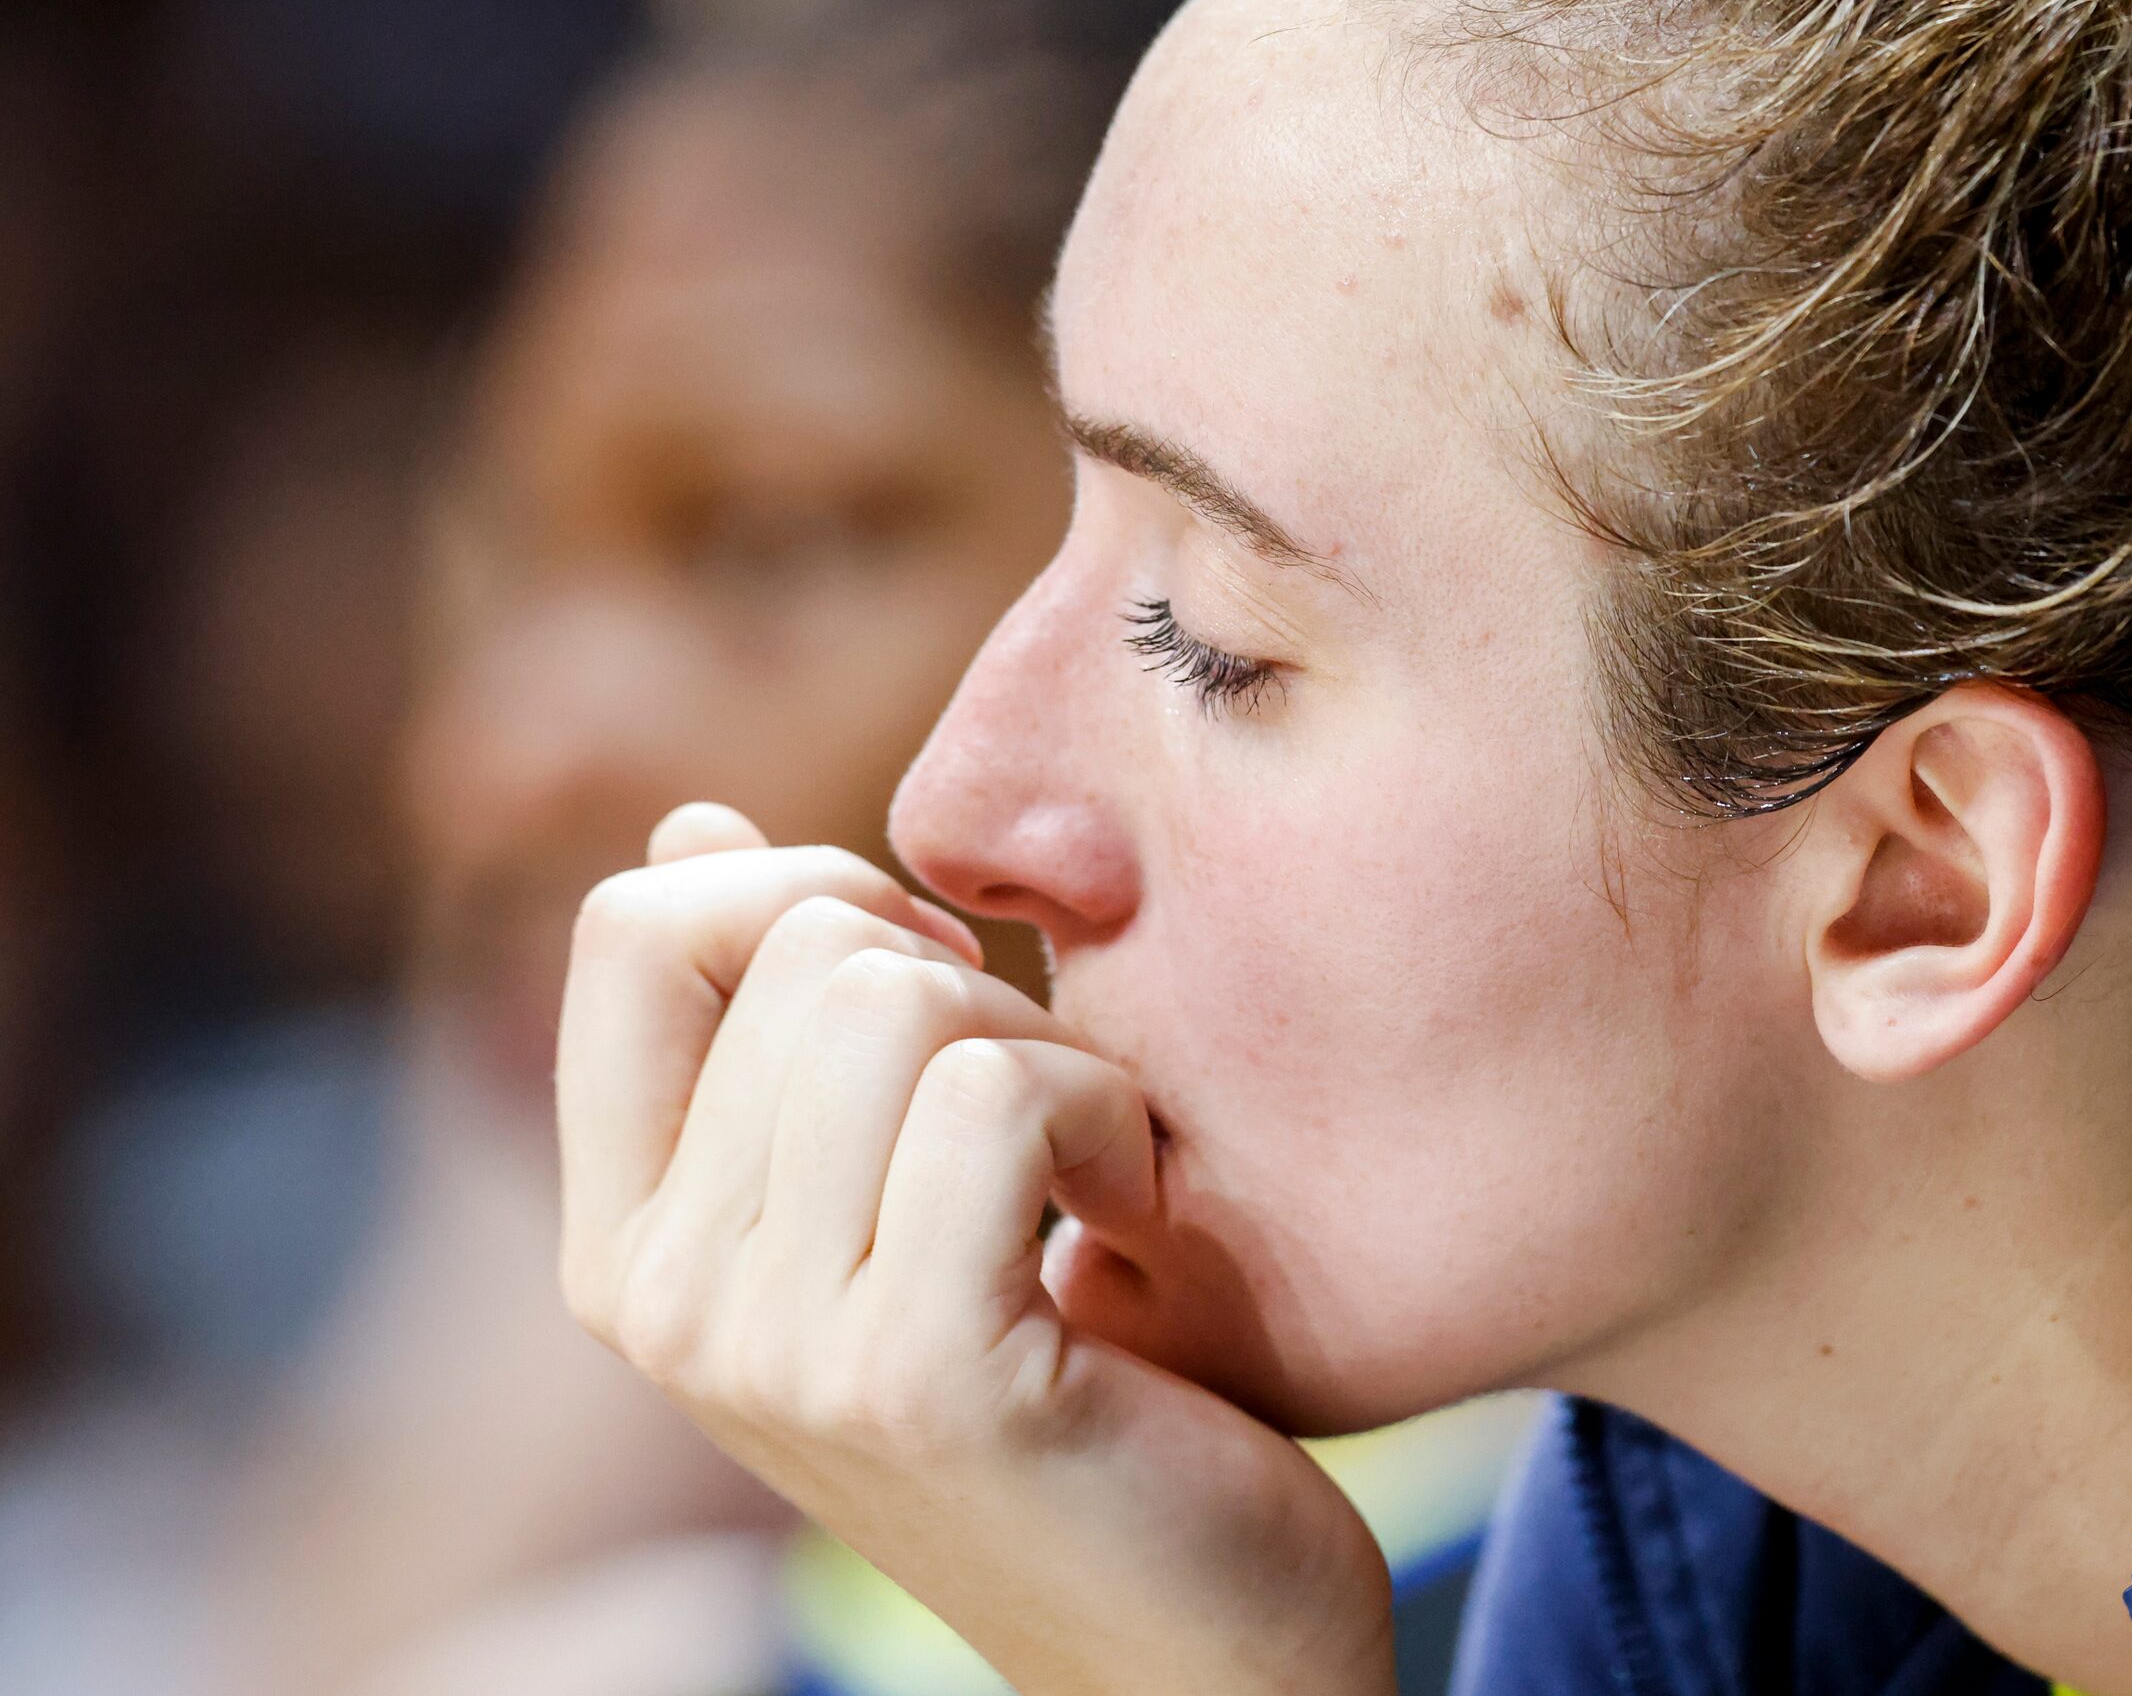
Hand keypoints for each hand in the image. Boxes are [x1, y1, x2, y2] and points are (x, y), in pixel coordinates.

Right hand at [555, 804, 1396, 1695]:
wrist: (1188, 1645)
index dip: (811, 892)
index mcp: (630, 1241)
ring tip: (1087, 1175)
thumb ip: (776, 1037)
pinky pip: (995, 1093)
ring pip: (893, 997)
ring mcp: (772, 1344)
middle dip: (967, 980)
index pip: (638, 930)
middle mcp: (664, 1298)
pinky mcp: (913, 1372)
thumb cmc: (1062, 1397)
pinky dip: (1104, 1119)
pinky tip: (1128, 1225)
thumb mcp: (880, 1203)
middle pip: (799, 940)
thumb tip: (692, 829)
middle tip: (1041, 1117)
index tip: (932, 984)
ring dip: (1048, 1051)